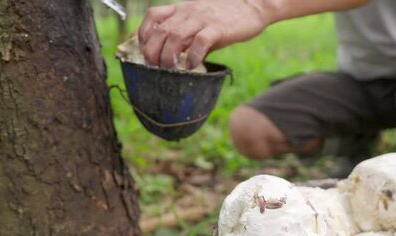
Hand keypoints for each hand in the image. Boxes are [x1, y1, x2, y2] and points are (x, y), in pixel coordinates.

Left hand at [138, 0, 268, 68]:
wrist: (253, 5)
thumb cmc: (228, 16)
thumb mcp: (202, 20)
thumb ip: (189, 37)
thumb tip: (179, 59)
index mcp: (183, 9)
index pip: (153, 16)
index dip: (142, 32)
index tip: (141, 49)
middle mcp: (188, 12)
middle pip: (160, 30)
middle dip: (152, 51)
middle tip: (153, 67)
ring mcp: (203, 19)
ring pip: (175, 36)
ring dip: (168, 55)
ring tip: (170, 69)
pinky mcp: (218, 28)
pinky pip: (200, 41)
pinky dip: (193, 56)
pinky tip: (193, 66)